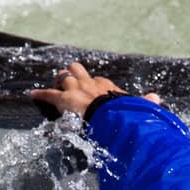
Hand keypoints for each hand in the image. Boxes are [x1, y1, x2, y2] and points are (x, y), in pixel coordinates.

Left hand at [30, 61, 159, 117]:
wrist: (110, 118)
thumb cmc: (124, 115)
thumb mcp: (137, 108)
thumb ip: (146, 103)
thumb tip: (156, 99)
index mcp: (107, 87)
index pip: (100, 81)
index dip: (95, 86)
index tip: (95, 91)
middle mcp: (90, 84)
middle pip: (78, 71)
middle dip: (73, 74)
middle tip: (70, 82)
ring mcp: (75, 89)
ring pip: (63, 77)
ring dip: (59, 81)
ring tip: (55, 85)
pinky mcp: (62, 99)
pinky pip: (48, 94)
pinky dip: (40, 94)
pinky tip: (33, 94)